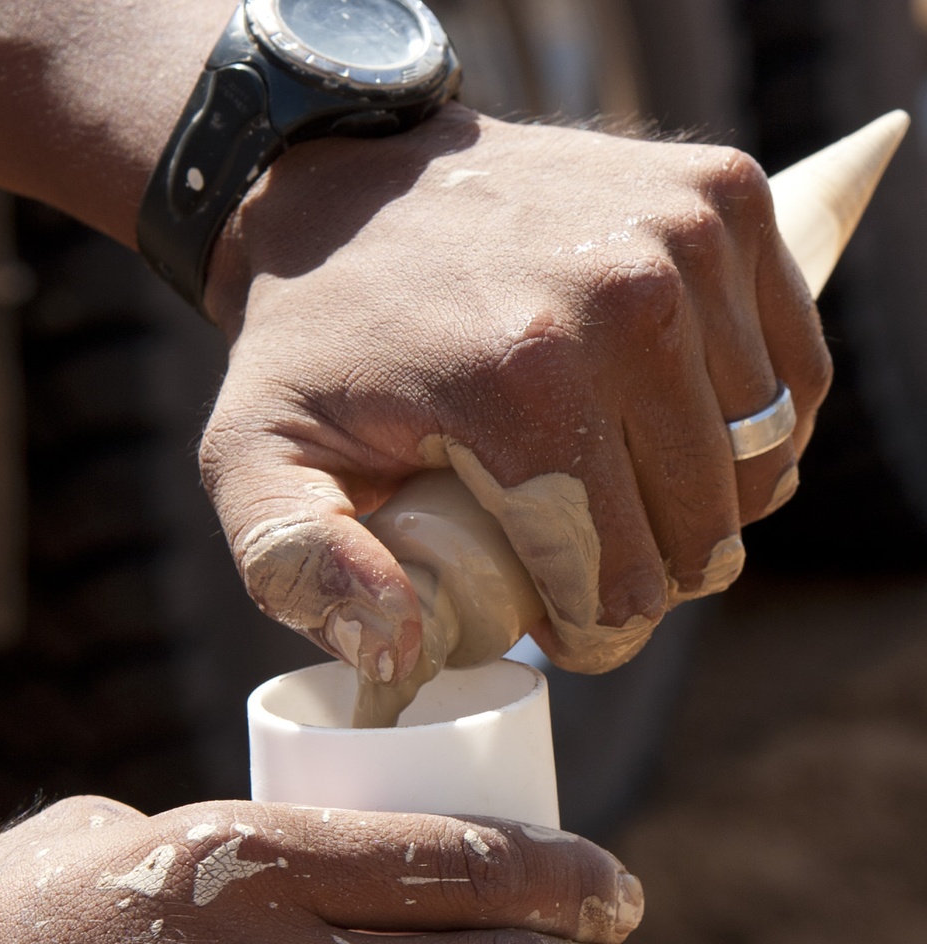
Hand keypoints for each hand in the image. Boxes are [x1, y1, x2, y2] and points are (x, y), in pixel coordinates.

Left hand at [202, 105, 832, 679]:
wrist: (349, 182)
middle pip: (701, 528)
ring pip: (757, 462)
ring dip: (703, 505)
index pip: (619, 577)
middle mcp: (627, 299)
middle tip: (585, 558)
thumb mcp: (255, 463)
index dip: (593, 630)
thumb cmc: (310, 345)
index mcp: (520, 379)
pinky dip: (752, 426)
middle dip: (650, 575)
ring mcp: (688, 239)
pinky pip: (795, 377)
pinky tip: (679, 432)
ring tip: (624, 493)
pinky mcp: (728, 203)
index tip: (556, 623)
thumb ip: (296, 569)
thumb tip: (399, 653)